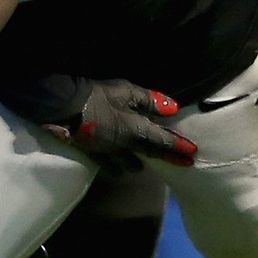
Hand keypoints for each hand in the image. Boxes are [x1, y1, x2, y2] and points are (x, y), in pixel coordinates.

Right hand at [49, 80, 196, 168]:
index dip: (178, 148)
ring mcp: (108, 153)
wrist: (64, 109)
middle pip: (149, 156)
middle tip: (180, 163)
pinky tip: (115, 163)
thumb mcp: (126, 92)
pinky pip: (107, 164)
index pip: (163, 142)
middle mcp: (125, 147)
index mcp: (136, 132)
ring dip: (136, 164)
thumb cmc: (98, 97)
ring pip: (126, 166)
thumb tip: (173, 109)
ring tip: (141, 163)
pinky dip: (115, 165)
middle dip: (165, 160)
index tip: (193, 154)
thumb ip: (150, 101)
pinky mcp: (92, 154)